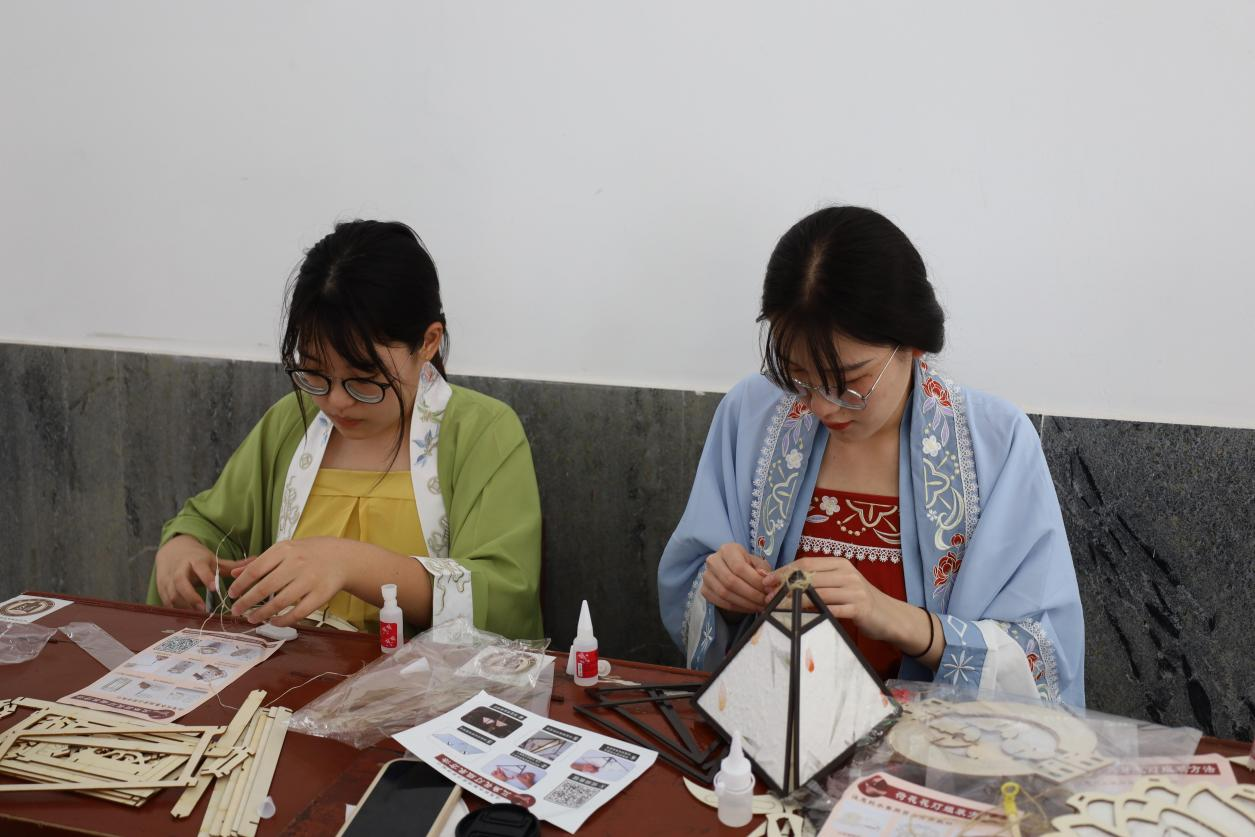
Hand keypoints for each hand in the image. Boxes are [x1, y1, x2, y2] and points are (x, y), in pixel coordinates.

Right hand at [154, 535, 244, 611]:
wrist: (172, 552)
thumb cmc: (197, 559)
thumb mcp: (214, 560)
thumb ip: (233, 565)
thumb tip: (257, 560)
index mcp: (194, 560)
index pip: (199, 567)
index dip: (206, 577)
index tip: (214, 587)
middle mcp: (179, 569)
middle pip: (181, 582)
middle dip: (191, 596)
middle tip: (203, 608)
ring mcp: (168, 580)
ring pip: (172, 594)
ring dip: (183, 606)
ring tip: (197, 617)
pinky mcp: (161, 590)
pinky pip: (166, 602)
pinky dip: (175, 611)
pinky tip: (185, 619)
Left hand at [227, 537, 347, 626]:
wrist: (341, 557)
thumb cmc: (307, 554)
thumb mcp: (284, 551)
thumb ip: (259, 562)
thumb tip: (233, 574)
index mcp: (284, 550)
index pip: (256, 569)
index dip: (241, 584)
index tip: (231, 595)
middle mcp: (296, 564)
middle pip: (264, 588)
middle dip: (246, 602)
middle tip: (235, 611)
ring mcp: (309, 580)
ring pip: (280, 602)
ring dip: (262, 613)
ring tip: (251, 619)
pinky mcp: (320, 595)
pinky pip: (298, 613)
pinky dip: (283, 620)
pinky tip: (273, 621)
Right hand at [700, 543, 772, 612]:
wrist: (729, 570)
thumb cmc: (746, 565)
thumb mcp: (757, 563)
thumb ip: (766, 572)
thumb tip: (771, 582)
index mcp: (728, 549)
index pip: (739, 567)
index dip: (755, 581)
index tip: (768, 590)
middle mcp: (713, 561)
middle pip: (731, 582)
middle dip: (751, 594)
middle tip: (765, 602)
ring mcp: (706, 576)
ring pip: (725, 594)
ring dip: (745, 603)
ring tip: (759, 606)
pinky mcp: (704, 590)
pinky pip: (720, 602)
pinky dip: (737, 608)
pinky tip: (749, 608)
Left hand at [764, 556, 895, 639]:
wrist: (889, 616)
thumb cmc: (858, 600)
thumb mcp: (840, 584)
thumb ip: (818, 580)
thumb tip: (784, 581)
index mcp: (840, 563)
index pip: (806, 563)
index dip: (784, 571)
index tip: (767, 581)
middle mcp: (848, 573)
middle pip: (809, 577)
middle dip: (784, 587)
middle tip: (767, 597)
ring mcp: (854, 590)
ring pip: (816, 594)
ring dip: (793, 602)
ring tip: (776, 608)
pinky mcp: (859, 608)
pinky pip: (830, 610)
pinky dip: (812, 613)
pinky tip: (798, 618)